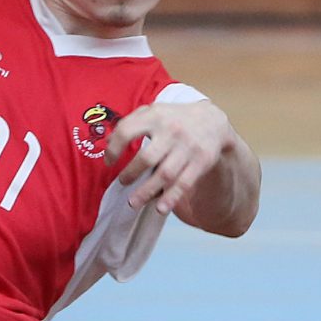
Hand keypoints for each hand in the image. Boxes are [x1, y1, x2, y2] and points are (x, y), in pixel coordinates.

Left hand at [105, 99, 234, 217]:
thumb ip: (131, 123)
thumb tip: (108, 143)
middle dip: (130, 174)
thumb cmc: (174, 119)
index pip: (126, 131)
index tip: (109, 162)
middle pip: (146, 158)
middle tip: (122, 183)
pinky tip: (160, 209)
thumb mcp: (154, 112)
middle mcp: (172, 131)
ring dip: (146, 192)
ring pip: (164, 174)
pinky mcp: (201, 161)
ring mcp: (187, 147)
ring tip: (133, 203)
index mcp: (155, 116)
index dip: (114, 149)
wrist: (212, 122)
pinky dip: (171, 198)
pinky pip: (184, 183)